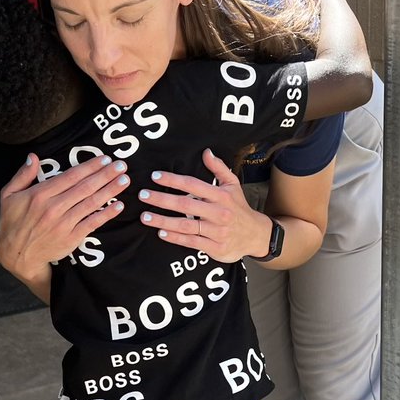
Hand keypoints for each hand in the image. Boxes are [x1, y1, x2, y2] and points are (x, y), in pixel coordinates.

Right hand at [0, 152, 126, 286]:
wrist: (17, 255)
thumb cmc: (13, 222)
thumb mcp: (8, 195)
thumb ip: (22, 175)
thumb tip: (34, 156)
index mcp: (40, 194)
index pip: (70, 176)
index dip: (90, 166)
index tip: (104, 159)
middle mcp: (54, 207)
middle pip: (85, 187)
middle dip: (105, 175)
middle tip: (122, 165)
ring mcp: (64, 223)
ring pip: (91, 203)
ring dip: (110, 190)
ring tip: (124, 180)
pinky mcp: (71, 238)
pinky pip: (92, 223)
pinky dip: (106, 214)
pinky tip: (119, 205)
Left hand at [138, 149, 271, 262]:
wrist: (256, 235)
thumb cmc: (239, 208)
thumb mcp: (233, 185)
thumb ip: (219, 168)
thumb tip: (206, 152)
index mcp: (221, 195)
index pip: (193, 184)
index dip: (173, 180)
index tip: (155, 176)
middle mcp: (219, 212)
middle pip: (185, 204)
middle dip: (161, 199)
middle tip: (143, 195)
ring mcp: (217, 231)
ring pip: (185, 225)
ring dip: (163, 221)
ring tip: (145, 216)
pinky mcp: (215, 248)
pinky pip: (191, 242)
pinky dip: (175, 238)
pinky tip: (161, 233)